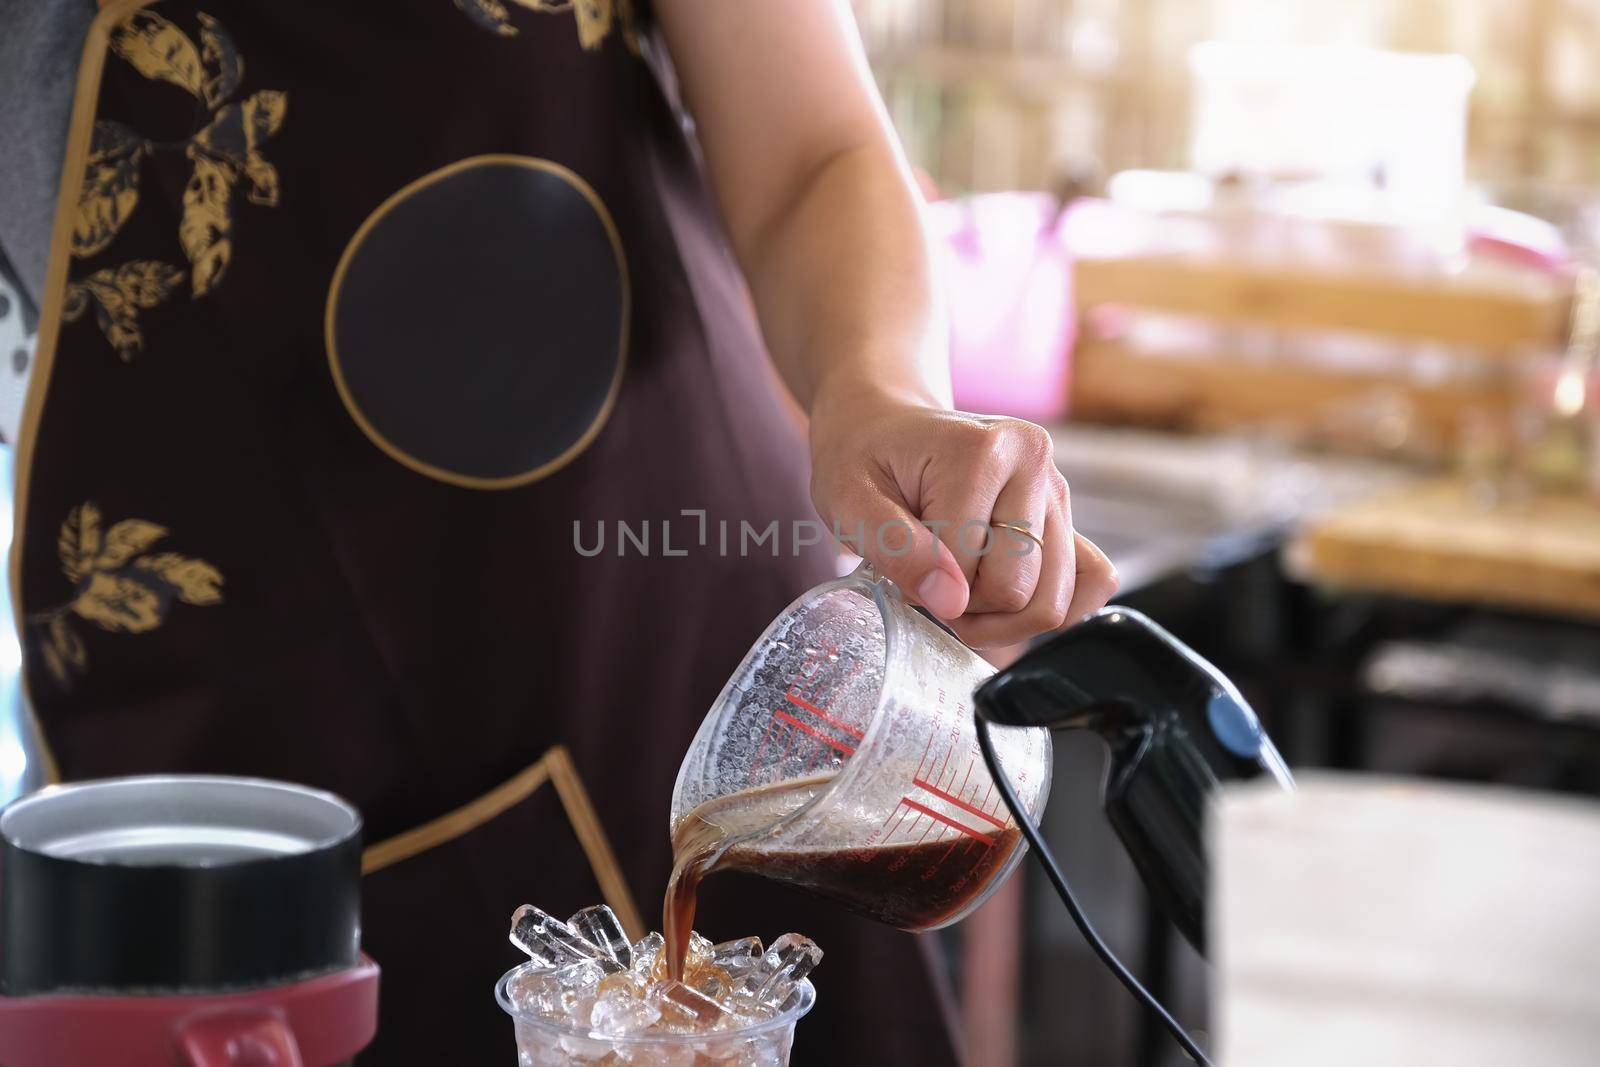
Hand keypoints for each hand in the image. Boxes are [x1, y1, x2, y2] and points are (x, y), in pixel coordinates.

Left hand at [808, 386, 1118, 648]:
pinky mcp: (1067, 516)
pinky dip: (1042, 608)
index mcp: (984, 451)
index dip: (927, 587)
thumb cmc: (863, 460)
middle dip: (967, 607)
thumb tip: (952, 601)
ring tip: (958, 585)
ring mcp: (1058, 490)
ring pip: (1052, 603)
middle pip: (1021, 593)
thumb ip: (896, 548)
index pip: (968, 571)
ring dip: (999, 617)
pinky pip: (1090, 584)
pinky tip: (998, 595)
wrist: (884, 424)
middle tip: (929, 577)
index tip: (901, 560)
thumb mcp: (848, 501)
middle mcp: (1036, 463)